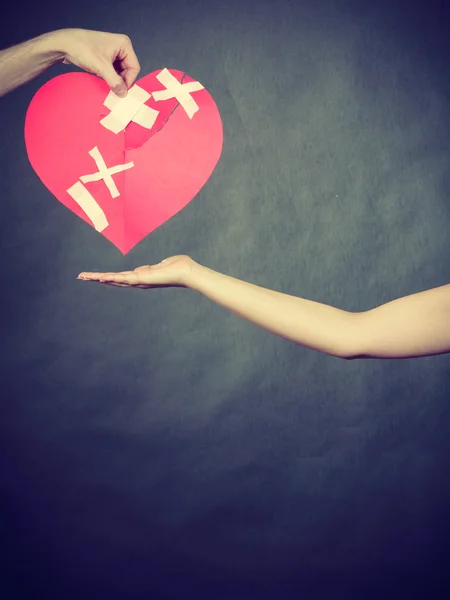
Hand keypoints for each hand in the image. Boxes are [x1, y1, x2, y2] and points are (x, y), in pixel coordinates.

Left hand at [53, 28, 139, 97]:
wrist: (64, 44)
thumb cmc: (82, 49)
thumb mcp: (101, 67)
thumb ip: (115, 82)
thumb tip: (123, 94)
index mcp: (124, 44)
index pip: (134, 68)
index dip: (128, 80)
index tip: (120, 90)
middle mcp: (120, 46)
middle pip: (128, 70)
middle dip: (120, 80)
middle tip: (112, 87)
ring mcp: (113, 51)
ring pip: (120, 72)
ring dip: (113, 79)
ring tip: (103, 80)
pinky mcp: (105, 56)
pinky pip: (112, 70)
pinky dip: (108, 77)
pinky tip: (101, 77)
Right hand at [77, 255, 195, 288]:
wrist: (187, 272)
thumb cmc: (180, 266)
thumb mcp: (166, 263)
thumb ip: (161, 264)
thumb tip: (162, 263)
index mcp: (142, 276)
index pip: (122, 277)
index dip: (109, 277)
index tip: (97, 276)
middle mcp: (138, 281)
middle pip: (113, 280)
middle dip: (97, 278)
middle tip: (82, 277)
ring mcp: (138, 281)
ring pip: (113, 280)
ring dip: (98, 278)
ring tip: (83, 277)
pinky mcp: (140, 279)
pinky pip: (121, 278)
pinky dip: (109, 278)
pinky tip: (98, 277)